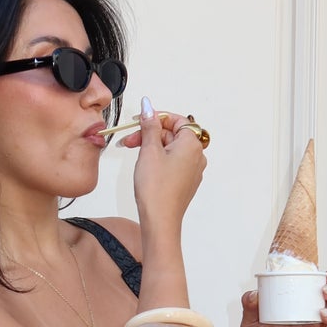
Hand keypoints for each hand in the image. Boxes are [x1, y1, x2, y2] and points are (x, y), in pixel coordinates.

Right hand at [127, 98, 206, 232]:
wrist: (160, 220)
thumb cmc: (156, 188)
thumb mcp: (149, 150)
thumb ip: (149, 126)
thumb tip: (148, 106)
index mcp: (192, 144)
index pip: (176, 120)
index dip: (156, 118)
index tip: (139, 121)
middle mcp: (197, 156)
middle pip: (173, 134)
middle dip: (150, 134)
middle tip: (129, 140)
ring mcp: (193, 170)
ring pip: (171, 148)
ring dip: (152, 146)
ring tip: (134, 153)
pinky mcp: (186, 182)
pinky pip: (173, 162)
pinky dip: (158, 159)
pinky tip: (145, 166)